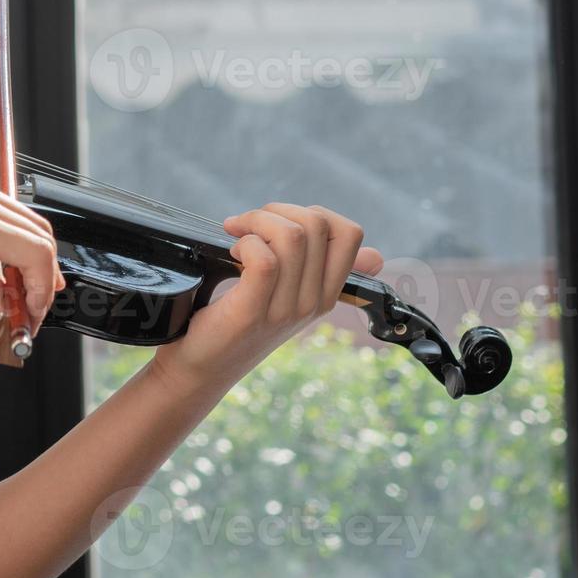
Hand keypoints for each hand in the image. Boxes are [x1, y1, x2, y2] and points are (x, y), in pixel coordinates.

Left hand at [148, 203, 384, 392]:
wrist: (201, 367)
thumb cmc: (238, 323)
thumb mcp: (288, 296)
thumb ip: (321, 272)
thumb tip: (376, 258)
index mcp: (326, 293)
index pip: (350, 233)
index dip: (313, 212)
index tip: (280, 223)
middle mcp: (314, 302)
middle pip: (317, 224)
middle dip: (277, 211)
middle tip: (247, 227)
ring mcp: (286, 309)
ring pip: (291, 236)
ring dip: (256, 222)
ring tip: (236, 238)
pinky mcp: (252, 312)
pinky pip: (264, 259)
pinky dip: (245, 243)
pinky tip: (231, 252)